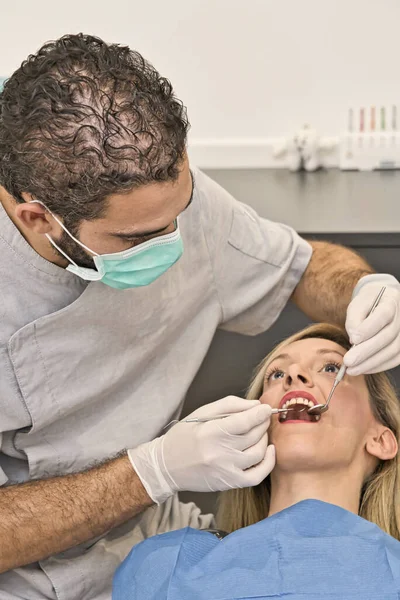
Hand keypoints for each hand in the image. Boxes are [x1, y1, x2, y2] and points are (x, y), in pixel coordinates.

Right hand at [128, 397, 274, 504]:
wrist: (167, 466)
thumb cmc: (184, 436)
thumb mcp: (202, 413)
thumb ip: (230, 405)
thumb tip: (255, 405)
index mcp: (210, 432)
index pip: (245, 422)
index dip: (259, 413)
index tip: (265, 408)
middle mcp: (219, 453)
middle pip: (254, 435)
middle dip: (262, 423)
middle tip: (261, 417)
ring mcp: (226, 470)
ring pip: (258, 453)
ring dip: (264, 438)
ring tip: (259, 431)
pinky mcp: (229, 483)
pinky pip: (257, 476)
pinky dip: (268, 463)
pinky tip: (269, 450)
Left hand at [344, 274, 399, 374]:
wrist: (383, 302)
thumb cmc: (368, 303)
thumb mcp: (358, 304)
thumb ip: (354, 319)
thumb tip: (353, 339)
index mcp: (391, 302)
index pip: (383, 315)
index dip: (368, 328)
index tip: (353, 339)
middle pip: (387, 336)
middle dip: (366, 351)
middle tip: (348, 361)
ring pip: (392, 351)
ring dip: (371, 363)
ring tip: (352, 369)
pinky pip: (395, 359)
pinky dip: (378, 366)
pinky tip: (363, 369)